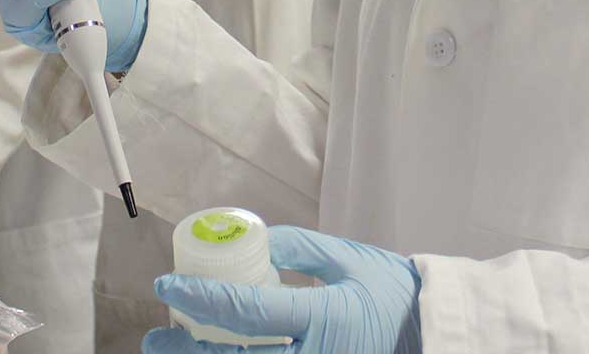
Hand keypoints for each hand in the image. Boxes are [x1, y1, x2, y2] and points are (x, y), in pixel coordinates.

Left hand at [144, 226, 421, 353]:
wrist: (432, 336)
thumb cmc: (394, 295)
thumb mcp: (349, 259)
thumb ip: (298, 249)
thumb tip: (251, 244)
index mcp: (325, 319)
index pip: (247, 312)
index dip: (199, 299)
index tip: (165, 285)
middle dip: (188, 351)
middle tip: (155, 339)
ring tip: (176, 352)